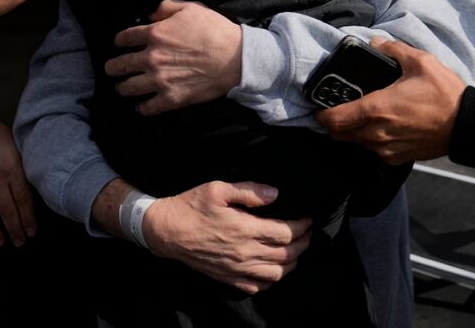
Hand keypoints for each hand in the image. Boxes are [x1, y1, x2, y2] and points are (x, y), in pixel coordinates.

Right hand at [0, 123, 35, 247]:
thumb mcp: (15, 146)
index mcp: (12, 170)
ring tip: (1, 242)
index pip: (23, 200)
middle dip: (15, 230)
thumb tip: (33, 183)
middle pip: (7, 211)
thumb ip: (22, 166)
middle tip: (19, 243)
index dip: (28, 218)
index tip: (32, 232)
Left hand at [104, 0, 241, 114]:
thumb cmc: (214, 30)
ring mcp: (160, 80)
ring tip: (122, 88)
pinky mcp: (171, 98)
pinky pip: (147, 107)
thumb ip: (166, 8)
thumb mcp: (190, 8)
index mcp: (155, 34)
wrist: (235, 58)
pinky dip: (141, 108)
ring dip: (122, 88)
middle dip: (112, 67)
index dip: (119, 41)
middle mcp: (151, 58)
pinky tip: (140, 107)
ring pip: (128, 88)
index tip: (118, 44)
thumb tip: (150, 15)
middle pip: (119, 65)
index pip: (124, 38)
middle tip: (111, 69)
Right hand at [144, 181, 312, 294]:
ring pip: (275, 274)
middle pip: (286, 255)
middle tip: (308, 234)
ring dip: (291, 264)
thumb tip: (275, 194)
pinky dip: (270, 280)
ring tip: (296, 252)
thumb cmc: (190, 206)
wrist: (165, 230)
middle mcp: (244, 252)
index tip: (308, 219)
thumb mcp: (218, 189)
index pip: (285, 232)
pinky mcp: (227, 277)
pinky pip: (256, 286)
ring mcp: (236, 268)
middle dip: (303, 244)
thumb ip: (248, 191)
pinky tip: (273, 270)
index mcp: (245, 229)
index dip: (302, 226)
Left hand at [316, 38, 465, 163]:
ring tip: (363, 114)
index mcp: (376, 109)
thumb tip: (375, 43)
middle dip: (335, 122)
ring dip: (353, 131)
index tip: (322, 104)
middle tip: (341, 107)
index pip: (333, 119)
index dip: (322, 112)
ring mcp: (386, 149)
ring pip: (355, 143)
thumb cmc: (445, 96)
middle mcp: (376, 133)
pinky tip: (383, 125)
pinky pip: (373, 150)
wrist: (467, 126)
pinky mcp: (396, 158)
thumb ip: (393, 49)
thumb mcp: (420, 62)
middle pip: (339, 134)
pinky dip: (370, 140)